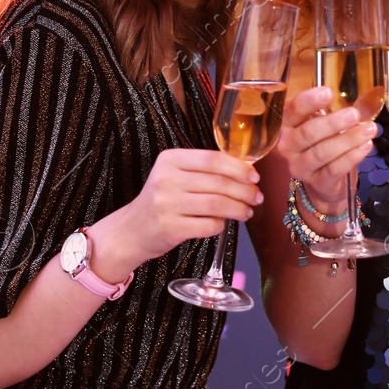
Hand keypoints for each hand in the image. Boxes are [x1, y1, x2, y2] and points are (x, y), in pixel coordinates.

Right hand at [93, 149, 261, 281]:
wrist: (132, 230)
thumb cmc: (162, 201)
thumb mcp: (175, 176)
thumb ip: (204, 170)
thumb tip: (246, 172)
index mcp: (170, 160)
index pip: (212, 159)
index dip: (238, 168)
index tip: (254, 176)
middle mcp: (166, 179)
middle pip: (218, 183)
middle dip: (244, 191)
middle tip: (256, 197)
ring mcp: (167, 204)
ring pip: (216, 204)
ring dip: (238, 209)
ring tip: (247, 212)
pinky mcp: (170, 228)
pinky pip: (209, 225)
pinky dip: (221, 225)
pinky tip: (224, 224)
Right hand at [276, 86, 382, 214]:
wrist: (323, 181)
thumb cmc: (322, 144)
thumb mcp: (322, 125)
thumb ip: (331, 111)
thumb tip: (364, 99)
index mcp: (288, 125)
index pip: (293, 110)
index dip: (309, 101)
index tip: (328, 92)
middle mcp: (288, 147)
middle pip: (308, 132)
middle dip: (333, 122)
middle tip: (354, 114)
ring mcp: (300, 167)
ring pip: (322, 152)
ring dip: (348, 139)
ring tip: (369, 129)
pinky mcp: (317, 182)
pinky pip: (334, 169)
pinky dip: (352, 156)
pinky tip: (366, 146)